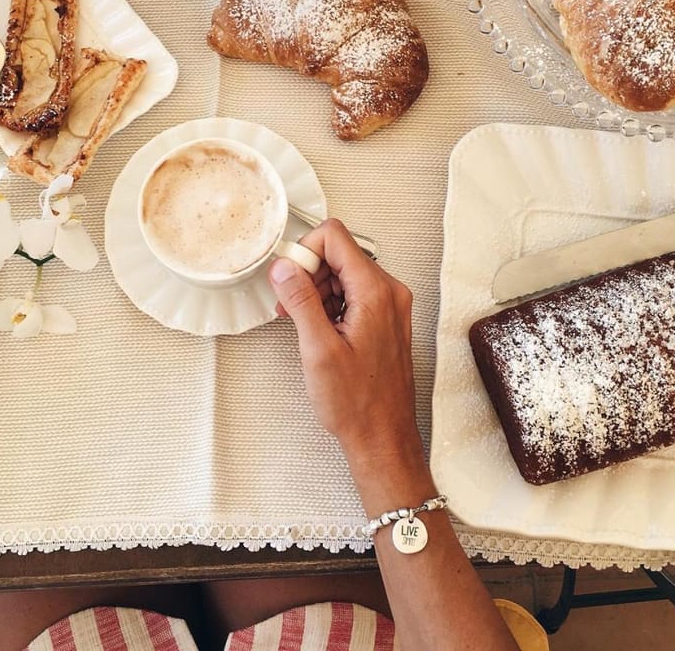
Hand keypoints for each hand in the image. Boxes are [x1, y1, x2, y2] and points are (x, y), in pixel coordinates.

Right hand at [268, 219, 423, 475]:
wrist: (383, 438)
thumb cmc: (358, 404)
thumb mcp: (318, 349)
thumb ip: (301, 300)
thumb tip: (285, 267)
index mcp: (376, 292)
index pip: (335, 237)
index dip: (305, 252)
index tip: (288, 279)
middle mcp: (389, 292)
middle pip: (339, 253)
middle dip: (308, 273)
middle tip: (289, 304)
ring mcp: (390, 305)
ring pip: (344, 273)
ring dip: (317, 290)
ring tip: (301, 321)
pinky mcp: (385, 319)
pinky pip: (353, 293)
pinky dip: (331, 303)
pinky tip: (317, 329)